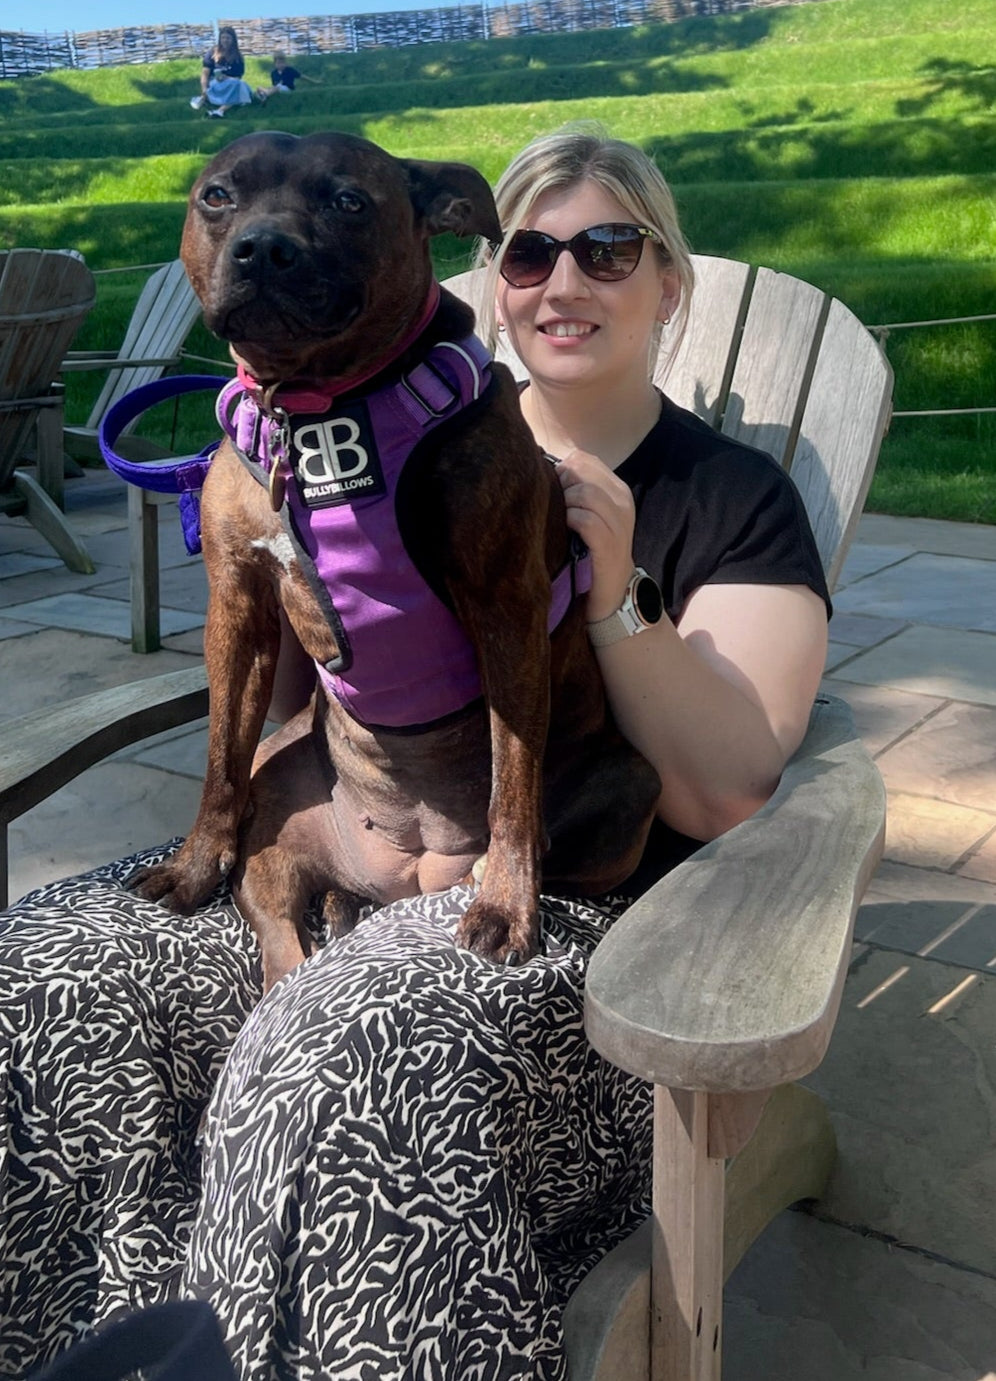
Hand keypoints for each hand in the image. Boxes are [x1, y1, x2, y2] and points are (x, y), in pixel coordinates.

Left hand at [556, 449, 635, 621]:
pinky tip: (564, 531)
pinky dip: (570, 522)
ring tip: (559, 521)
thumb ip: (576, 491)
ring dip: (563, 505)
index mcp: (617, 489)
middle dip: (559, 486)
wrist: (613, 592)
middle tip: (552, 507)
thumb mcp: (591, 514)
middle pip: (581, 472)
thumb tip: (544, 470)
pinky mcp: (610, 543)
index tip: (554, 490)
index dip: (561, 470)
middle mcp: (622, 501)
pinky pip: (586, 520)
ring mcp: (619, 522)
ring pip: (584, 493)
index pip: (583, 459)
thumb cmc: (592, 551)